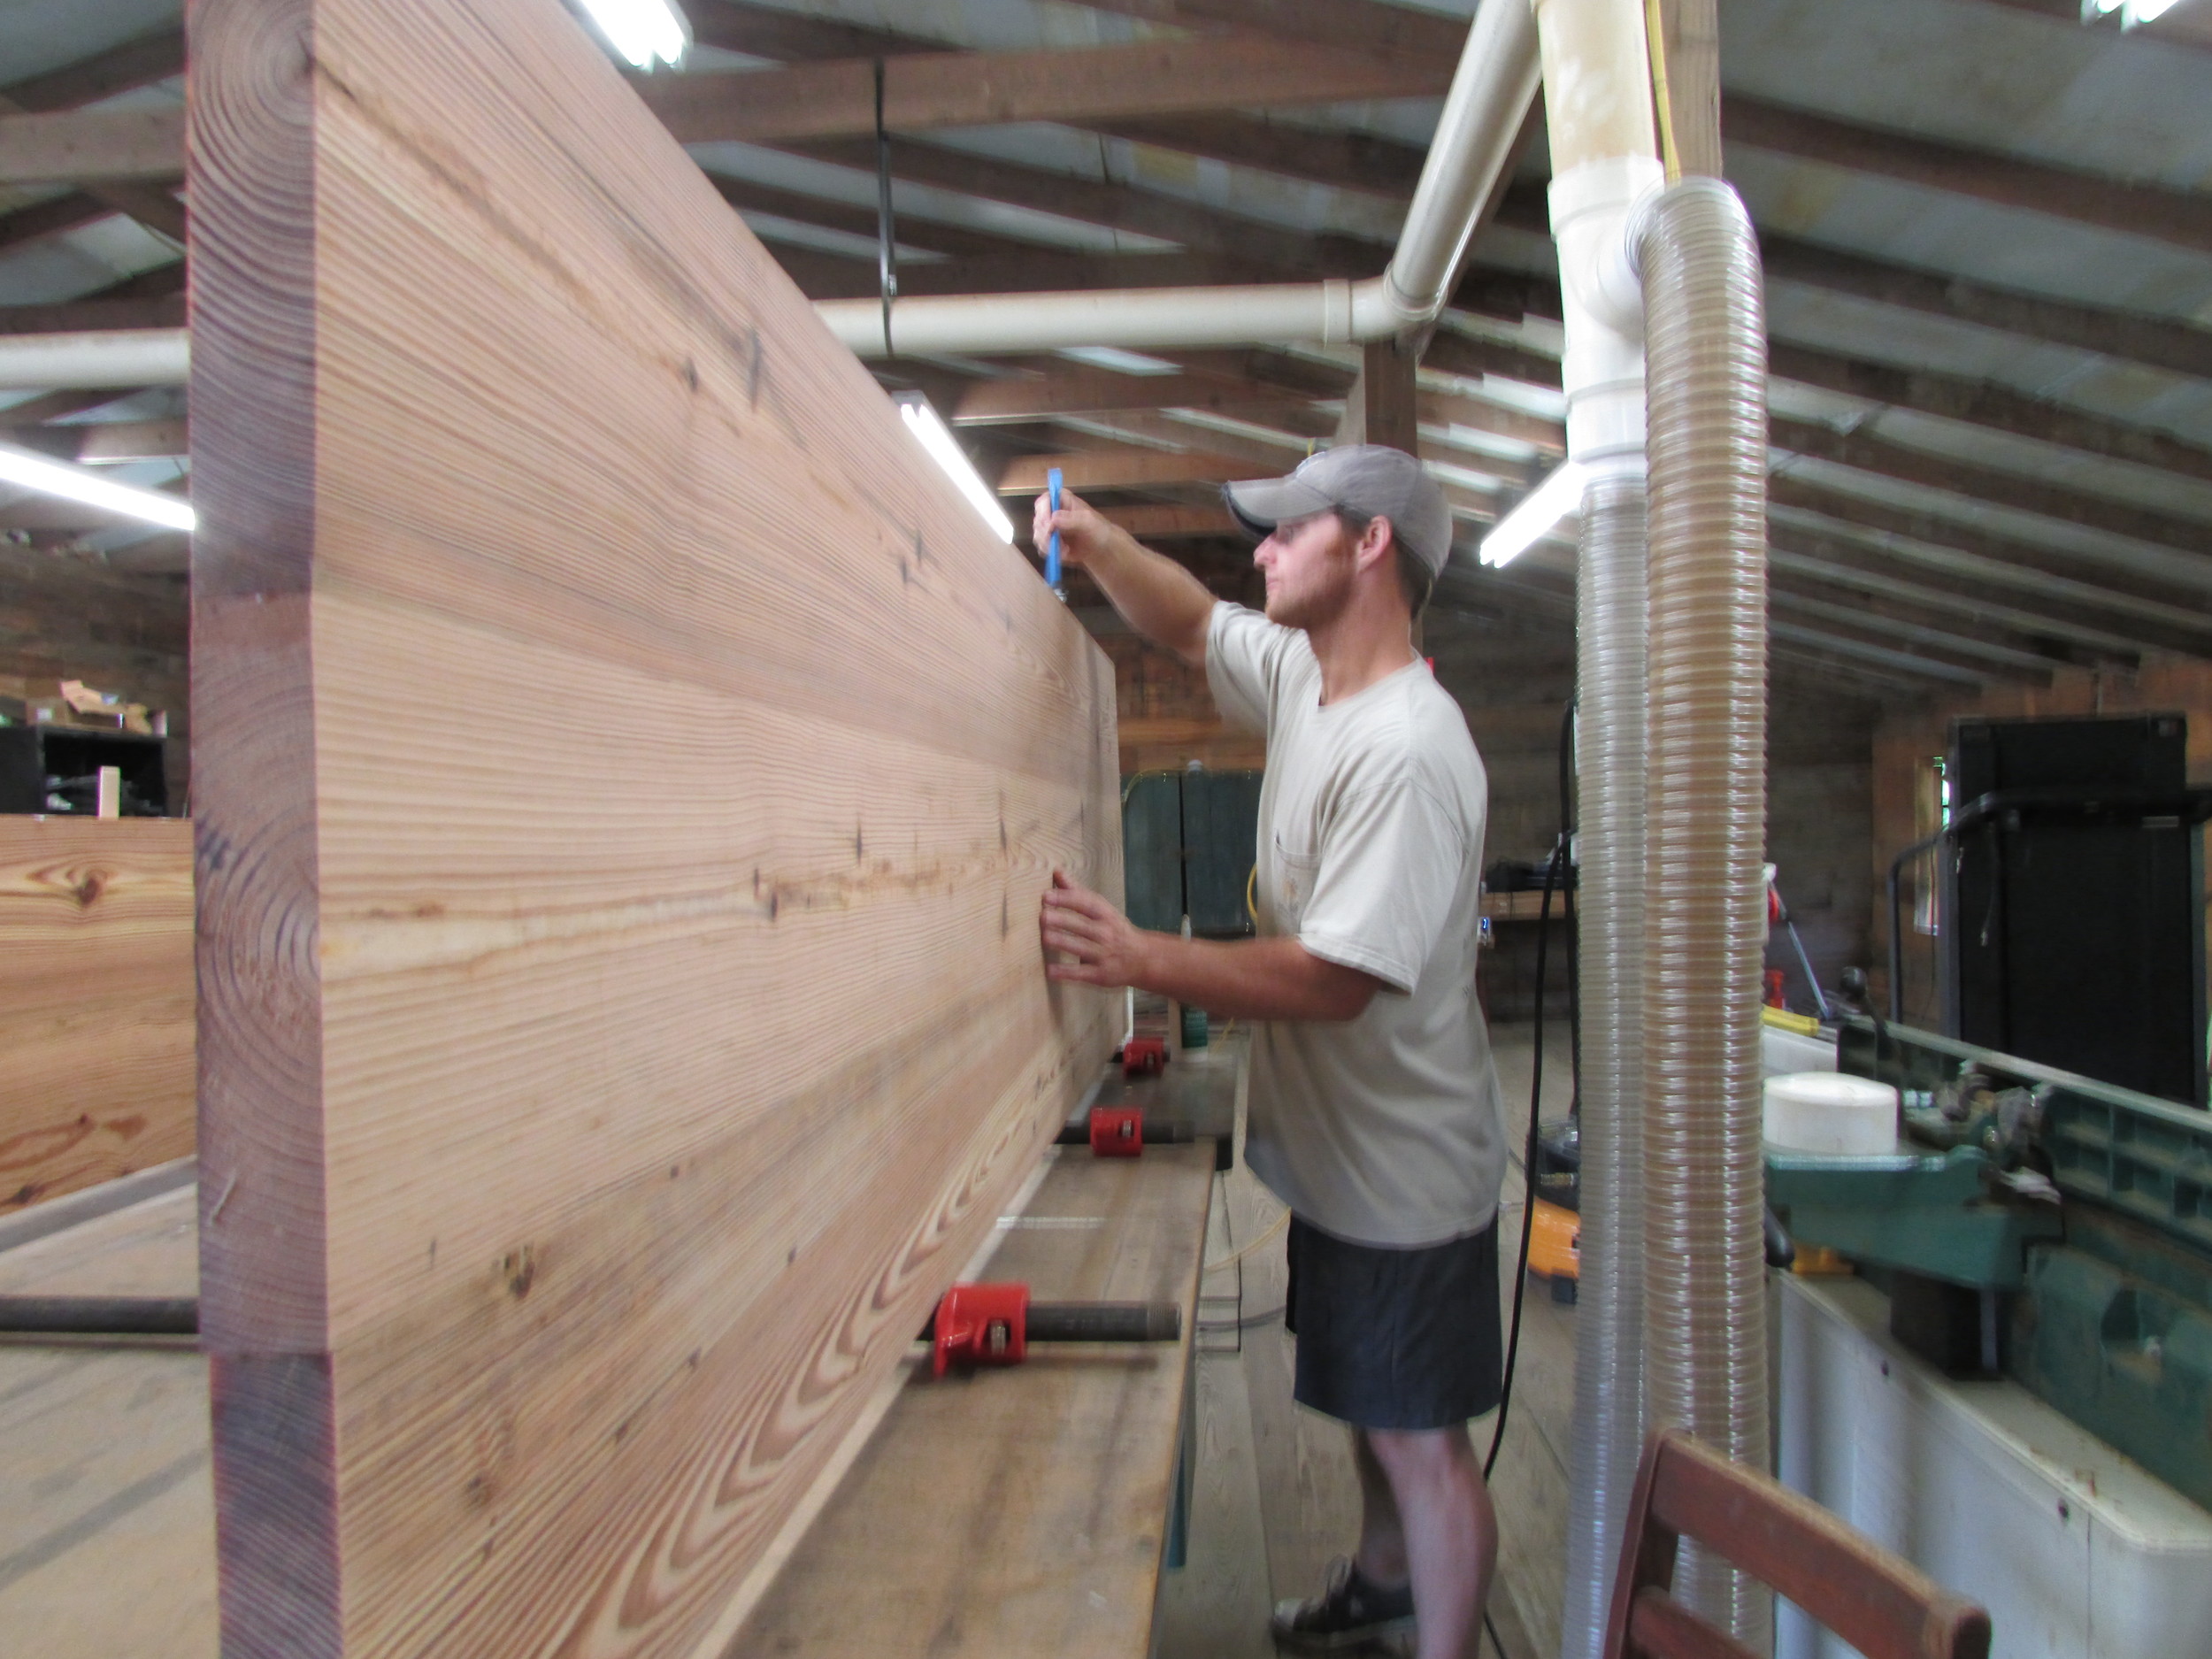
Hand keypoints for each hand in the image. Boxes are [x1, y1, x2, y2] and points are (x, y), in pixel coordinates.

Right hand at [1031, 485, 1118, 571]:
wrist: (1103, 549)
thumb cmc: (1099, 530)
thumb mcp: (1089, 522)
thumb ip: (1073, 519)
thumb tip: (1053, 519)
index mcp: (1062, 500)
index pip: (1044, 501)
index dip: (1043, 513)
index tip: (1049, 527)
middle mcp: (1052, 512)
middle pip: (1038, 520)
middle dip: (1045, 534)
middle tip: (1056, 542)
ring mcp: (1049, 528)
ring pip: (1038, 536)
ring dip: (1049, 545)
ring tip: (1065, 550)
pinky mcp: (1049, 542)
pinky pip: (1042, 548)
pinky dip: (1051, 553)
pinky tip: (1064, 554)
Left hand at [1039, 869, 1152, 988]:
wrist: (1144, 959)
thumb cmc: (1115, 930)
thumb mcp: (1102, 910)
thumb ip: (1077, 892)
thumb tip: (1056, 871)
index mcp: (1106, 915)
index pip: (1087, 904)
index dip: (1067, 899)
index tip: (1046, 896)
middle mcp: (1106, 934)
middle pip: (1083, 925)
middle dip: (1064, 920)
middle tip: (1043, 916)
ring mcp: (1104, 955)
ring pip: (1082, 948)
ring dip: (1064, 942)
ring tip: (1045, 938)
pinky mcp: (1101, 974)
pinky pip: (1082, 973)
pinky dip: (1066, 973)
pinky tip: (1050, 971)